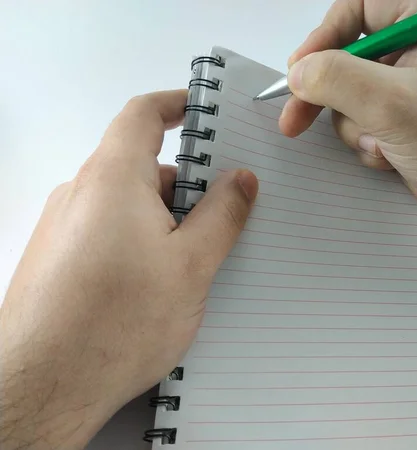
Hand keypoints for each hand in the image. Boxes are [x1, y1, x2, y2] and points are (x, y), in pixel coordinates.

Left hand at [0, 90, 257, 448]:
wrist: (42, 387)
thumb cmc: (118, 322)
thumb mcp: (192, 264)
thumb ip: (222, 214)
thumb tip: (241, 179)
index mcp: (112, 178)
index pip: (141, 115)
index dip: (174, 105)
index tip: (201, 111)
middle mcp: (80, 194)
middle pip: (139, 167)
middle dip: (183, 185)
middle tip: (222, 216)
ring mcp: (63, 228)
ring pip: (125, 205)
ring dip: (162, 221)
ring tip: (193, 264)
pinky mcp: (57, 260)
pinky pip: (107, 232)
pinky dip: (138, 242)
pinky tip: (156, 287)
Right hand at [279, 0, 416, 236]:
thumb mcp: (390, 103)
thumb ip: (335, 79)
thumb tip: (299, 72)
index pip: (357, 8)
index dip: (323, 35)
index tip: (300, 68)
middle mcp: (415, 51)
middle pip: (345, 58)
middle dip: (325, 94)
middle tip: (294, 119)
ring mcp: (409, 91)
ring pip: (350, 99)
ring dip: (356, 128)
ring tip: (383, 145)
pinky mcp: (405, 125)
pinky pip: (365, 127)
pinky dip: (369, 146)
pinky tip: (392, 159)